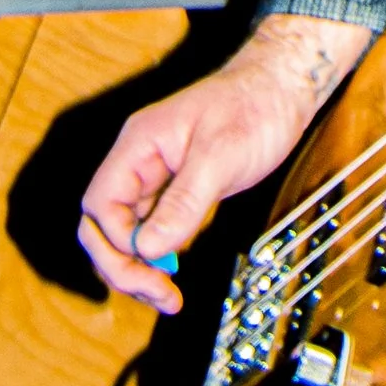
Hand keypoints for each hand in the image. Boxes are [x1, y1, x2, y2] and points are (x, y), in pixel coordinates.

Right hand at [78, 14, 372, 313]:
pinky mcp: (177, 189)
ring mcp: (156, 176)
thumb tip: (149, 248)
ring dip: (138, 267)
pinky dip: (158, 256)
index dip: (117, 243)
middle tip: (157, 293)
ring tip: (166, 296)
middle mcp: (139, 162)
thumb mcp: (220, 155)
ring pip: (125, 232)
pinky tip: (172, 275)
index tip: (151, 266)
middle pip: (103, 224)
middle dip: (121, 265)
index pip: (101, 205)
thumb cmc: (255, 105)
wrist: (284, 88)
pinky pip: (152, 229)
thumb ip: (183, 202)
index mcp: (138, 145)